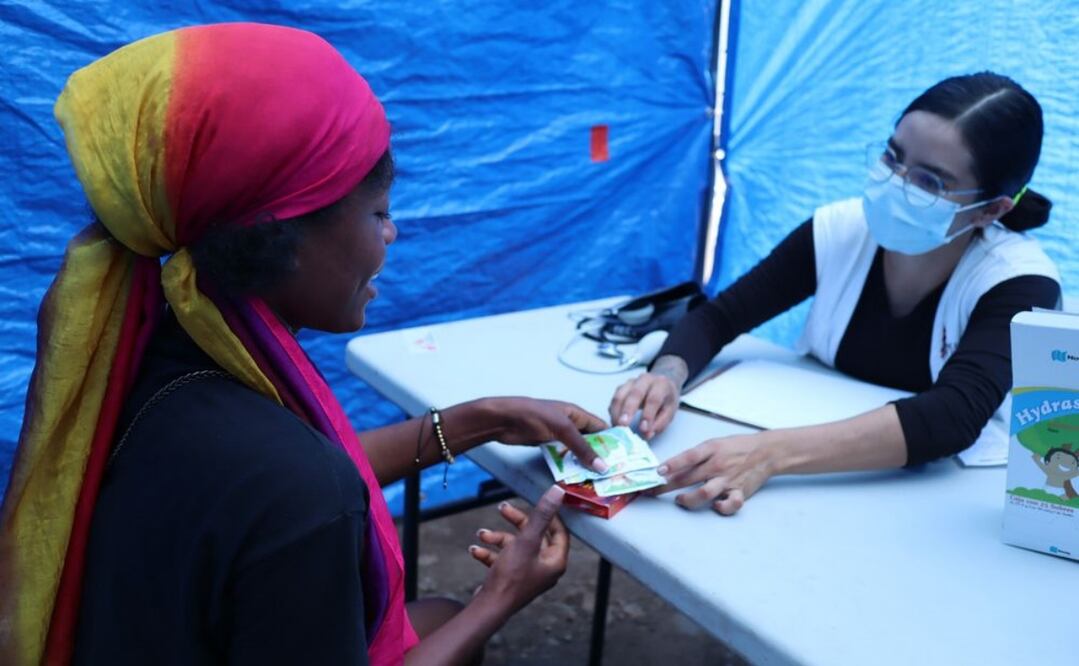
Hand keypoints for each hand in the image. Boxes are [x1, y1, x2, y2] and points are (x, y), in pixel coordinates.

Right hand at [469, 485, 569, 612]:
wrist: (489, 607)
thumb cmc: (511, 576)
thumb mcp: (526, 540)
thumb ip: (541, 515)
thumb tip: (558, 491)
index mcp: (555, 561)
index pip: (559, 532)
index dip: (549, 515)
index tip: (538, 502)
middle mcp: (544, 568)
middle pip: (534, 536)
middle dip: (516, 522)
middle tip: (502, 508)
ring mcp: (527, 574)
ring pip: (515, 546)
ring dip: (497, 538)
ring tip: (481, 534)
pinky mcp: (511, 579)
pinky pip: (503, 560)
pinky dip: (490, 553)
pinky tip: (475, 549)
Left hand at [489, 397, 608, 472]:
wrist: (503, 420)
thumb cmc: (533, 416)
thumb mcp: (562, 429)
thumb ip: (582, 447)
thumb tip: (602, 465)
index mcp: (576, 414)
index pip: (600, 427)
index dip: (612, 440)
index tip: (623, 458)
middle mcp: (569, 424)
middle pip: (589, 440)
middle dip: (599, 454)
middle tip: (612, 473)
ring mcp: (557, 435)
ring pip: (576, 450)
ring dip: (584, 461)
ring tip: (597, 478)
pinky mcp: (546, 444)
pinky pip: (563, 456)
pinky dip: (570, 464)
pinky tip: (576, 476)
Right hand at [608, 355, 686, 438]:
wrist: (661, 384)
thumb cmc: (665, 400)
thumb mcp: (669, 412)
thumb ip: (659, 423)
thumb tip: (646, 434)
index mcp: (662, 384)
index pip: (654, 398)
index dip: (648, 414)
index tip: (643, 429)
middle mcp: (645, 379)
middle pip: (635, 393)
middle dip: (628, 410)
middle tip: (623, 426)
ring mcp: (631, 382)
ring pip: (620, 394)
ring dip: (616, 412)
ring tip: (617, 427)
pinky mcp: (621, 387)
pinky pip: (614, 398)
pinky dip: (613, 411)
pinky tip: (615, 421)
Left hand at [653, 433, 775, 514]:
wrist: (765, 451)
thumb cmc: (736, 447)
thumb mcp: (714, 443)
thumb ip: (697, 455)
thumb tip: (672, 467)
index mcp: (711, 449)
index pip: (688, 457)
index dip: (671, 464)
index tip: (657, 471)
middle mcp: (718, 465)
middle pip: (688, 478)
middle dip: (667, 486)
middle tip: (653, 491)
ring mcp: (728, 479)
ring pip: (704, 493)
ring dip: (688, 499)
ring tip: (679, 500)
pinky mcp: (740, 491)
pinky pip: (730, 504)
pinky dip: (721, 508)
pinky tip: (714, 505)